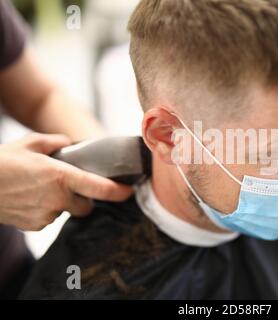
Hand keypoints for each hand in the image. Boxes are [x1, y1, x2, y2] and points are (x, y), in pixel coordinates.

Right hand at [0, 133, 132, 230]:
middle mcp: (57, 199)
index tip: (129, 192)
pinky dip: (45, 211)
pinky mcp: (35, 226)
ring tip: (40, 190)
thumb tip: (68, 143)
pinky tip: (30, 200)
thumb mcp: (30, 144)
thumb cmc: (2, 162)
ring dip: (61, 204)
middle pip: (87, 207)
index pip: (100, 188)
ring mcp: (46, 215)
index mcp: (61, 177)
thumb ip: (55, 143)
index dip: (118, 192)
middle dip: (84, 199)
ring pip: (65, 212)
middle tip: (71, 187)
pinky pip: (48, 219)